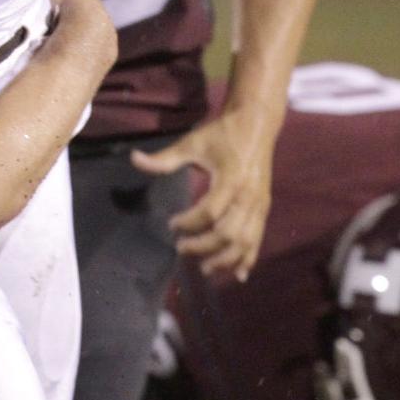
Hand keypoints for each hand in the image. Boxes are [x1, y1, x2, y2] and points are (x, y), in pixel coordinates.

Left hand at [131, 113, 273, 280]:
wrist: (257, 124)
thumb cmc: (222, 133)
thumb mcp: (192, 142)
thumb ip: (164, 158)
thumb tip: (133, 159)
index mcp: (231, 179)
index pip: (209, 212)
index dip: (189, 222)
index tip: (171, 224)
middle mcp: (248, 196)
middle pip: (228, 233)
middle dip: (204, 246)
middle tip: (181, 249)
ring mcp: (260, 204)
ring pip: (245, 242)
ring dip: (225, 260)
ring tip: (204, 268)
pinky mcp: (265, 208)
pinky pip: (258, 239)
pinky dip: (249, 259)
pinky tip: (239, 275)